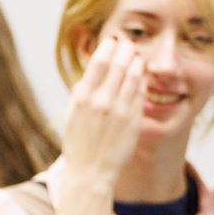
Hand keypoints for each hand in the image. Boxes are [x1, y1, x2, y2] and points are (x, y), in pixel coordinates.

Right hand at [59, 33, 149, 190]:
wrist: (91, 172)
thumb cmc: (79, 144)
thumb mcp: (72, 115)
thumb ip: (81, 93)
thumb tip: (90, 73)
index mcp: (82, 97)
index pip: (99, 62)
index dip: (108, 47)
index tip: (113, 42)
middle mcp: (101, 101)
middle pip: (119, 64)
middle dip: (126, 49)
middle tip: (130, 44)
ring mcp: (119, 110)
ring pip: (133, 76)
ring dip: (137, 62)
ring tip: (137, 57)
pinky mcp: (133, 120)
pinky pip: (140, 93)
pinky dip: (141, 81)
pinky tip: (141, 76)